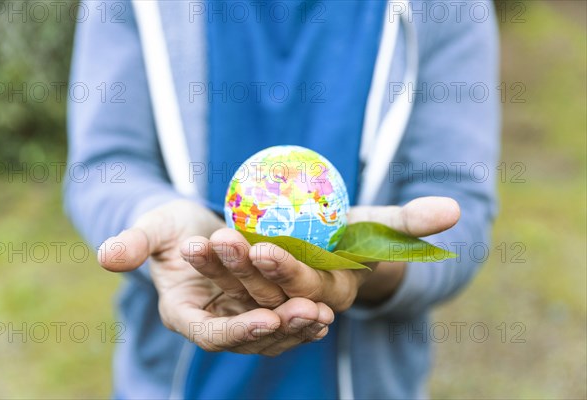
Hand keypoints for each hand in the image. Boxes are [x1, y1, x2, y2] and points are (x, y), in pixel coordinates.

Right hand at [98, 199, 332, 354]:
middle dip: (279, 328)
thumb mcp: (152, 228)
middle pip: (248, 338)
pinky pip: (281, 319)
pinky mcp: (256, 308)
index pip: (210, 334)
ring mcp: (237, 318)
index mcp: (183, 313)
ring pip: (270, 334)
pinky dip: (302, 318)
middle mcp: (213, 323)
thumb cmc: (170, 225)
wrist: (192, 226)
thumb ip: (133, 243)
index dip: (236, 331)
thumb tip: (106, 256)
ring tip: (324, 315)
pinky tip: (327, 311)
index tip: (265, 320)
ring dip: (297, 327)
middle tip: (309, 313)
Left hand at [185, 196, 459, 311]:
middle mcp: (298, 307)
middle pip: (270, 293)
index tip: (265, 248)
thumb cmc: (352, 234)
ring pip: (241, 290)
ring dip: (220, 270)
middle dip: (248, 270)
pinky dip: (210, 267)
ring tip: (199, 245)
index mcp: (331, 296)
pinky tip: (189, 249)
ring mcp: (270, 303)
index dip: (289, 272)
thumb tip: (456, 210)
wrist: (319, 244)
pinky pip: (225, 284)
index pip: (309, 289)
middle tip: (225, 242)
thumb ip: (410, 223)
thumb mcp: (377, 226)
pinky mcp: (246, 296)